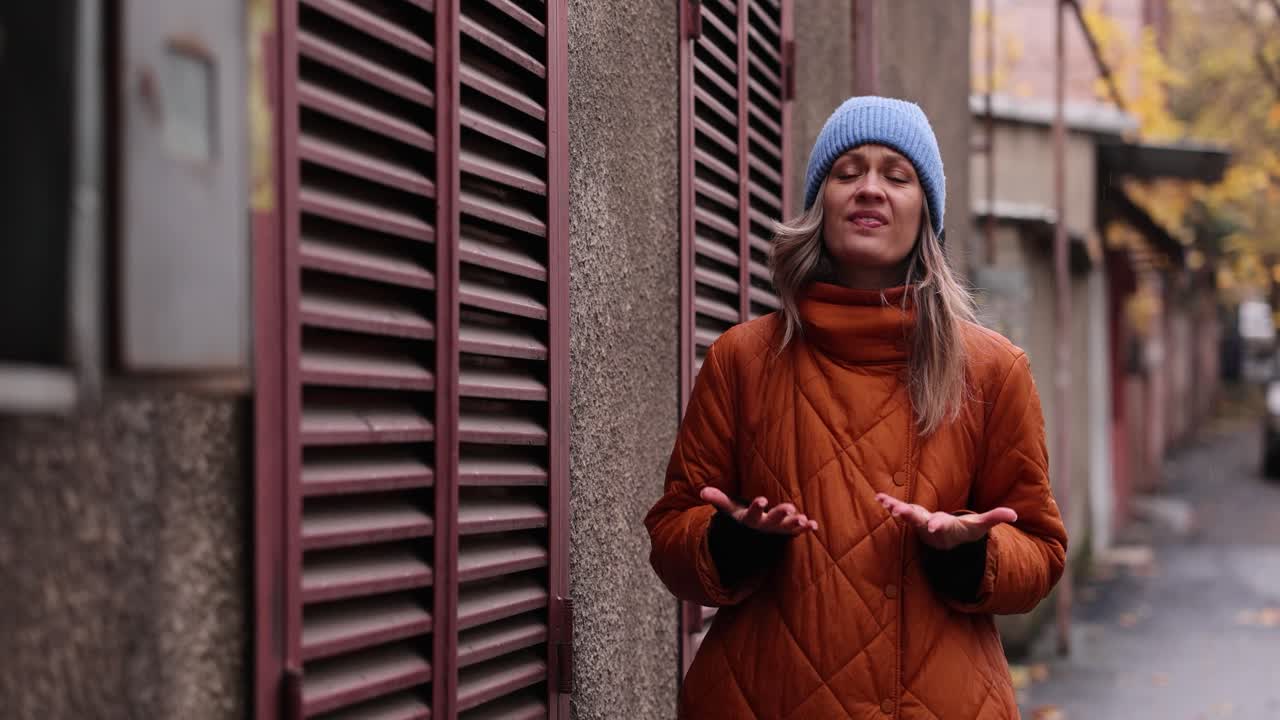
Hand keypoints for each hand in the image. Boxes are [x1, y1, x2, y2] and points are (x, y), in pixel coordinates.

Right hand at [700, 487, 818, 534]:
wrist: (753, 539)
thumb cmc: (742, 518)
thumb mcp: (730, 510)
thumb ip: (718, 500)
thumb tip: (702, 492)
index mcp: (752, 519)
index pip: (753, 513)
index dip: (757, 507)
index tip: (762, 500)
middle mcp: (765, 525)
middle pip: (773, 520)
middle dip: (781, 514)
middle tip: (789, 507)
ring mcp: (777, 529)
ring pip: (788, 527)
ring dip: (796, 523)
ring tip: (804, 519)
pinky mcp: (788, 531)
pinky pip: (798, 531)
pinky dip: (807, 529)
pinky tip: (815, 525)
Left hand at [875, 493, 1016, 549]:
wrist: (948, 544)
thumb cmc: (965, 531)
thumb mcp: (980, 525)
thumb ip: (995, 518)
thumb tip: (1014, 515)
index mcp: (947, 526)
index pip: (943, 525)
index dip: (938, 524)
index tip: (933, 525)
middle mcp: (930, 525)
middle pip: (920, 520)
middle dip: (911, 516)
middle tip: (900, 512)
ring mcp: (919, 521)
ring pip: (907, 515)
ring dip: (896, 509)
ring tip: (886, 503)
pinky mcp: (911, 516)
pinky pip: (899, 509)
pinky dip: (889, 504)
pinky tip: (879, 498)